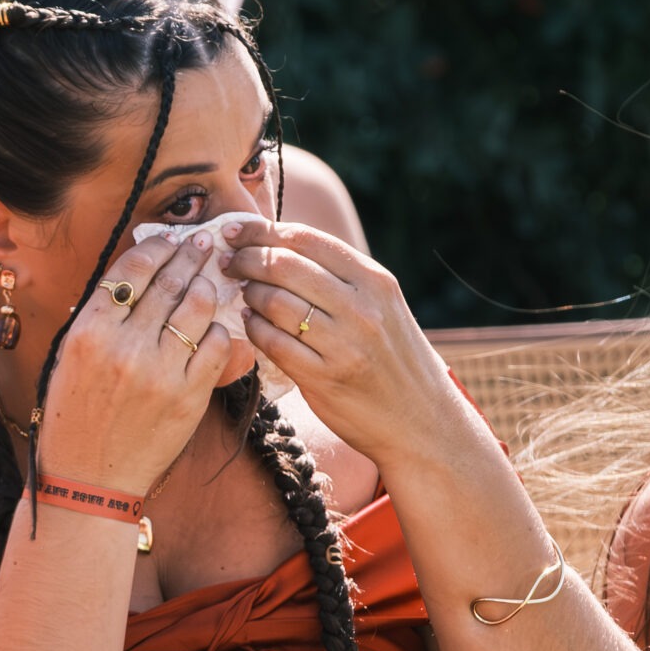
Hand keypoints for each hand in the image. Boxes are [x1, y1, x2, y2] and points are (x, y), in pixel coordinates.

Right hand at [36, 227, 235, 492]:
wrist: (89, 478)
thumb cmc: (75, 417)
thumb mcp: (71, 359)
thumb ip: (102, 318)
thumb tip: (140, 276)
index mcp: (88, 332)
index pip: (131, 271)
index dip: (157, 247)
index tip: (171, 238)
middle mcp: (124, 347)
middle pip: (169, 281)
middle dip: (191, 255)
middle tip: (204, 243)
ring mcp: (159, 371)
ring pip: (198, 307)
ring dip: (207, 287)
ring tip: (209, 281)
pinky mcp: (188, 396)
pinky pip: (216, 345)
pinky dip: (218, 331)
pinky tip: (213, 328)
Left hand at [227, 220, 464, 468]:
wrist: (420, 420)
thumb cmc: (394, 359)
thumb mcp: (383, 306)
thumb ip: (342, 277)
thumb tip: (281, 246)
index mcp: (375, 281)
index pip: (307, 239)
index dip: (263, 230)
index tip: (236, 230)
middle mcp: (361, 308)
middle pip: (285, 266)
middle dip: (246, 259)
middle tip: (228, 262)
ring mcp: (343, 344)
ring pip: (274, 302)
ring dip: (249, 294)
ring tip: (243, 294)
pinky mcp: (324, 378)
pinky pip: (273, 342)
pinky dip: (254, 328)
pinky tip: (251, 323)